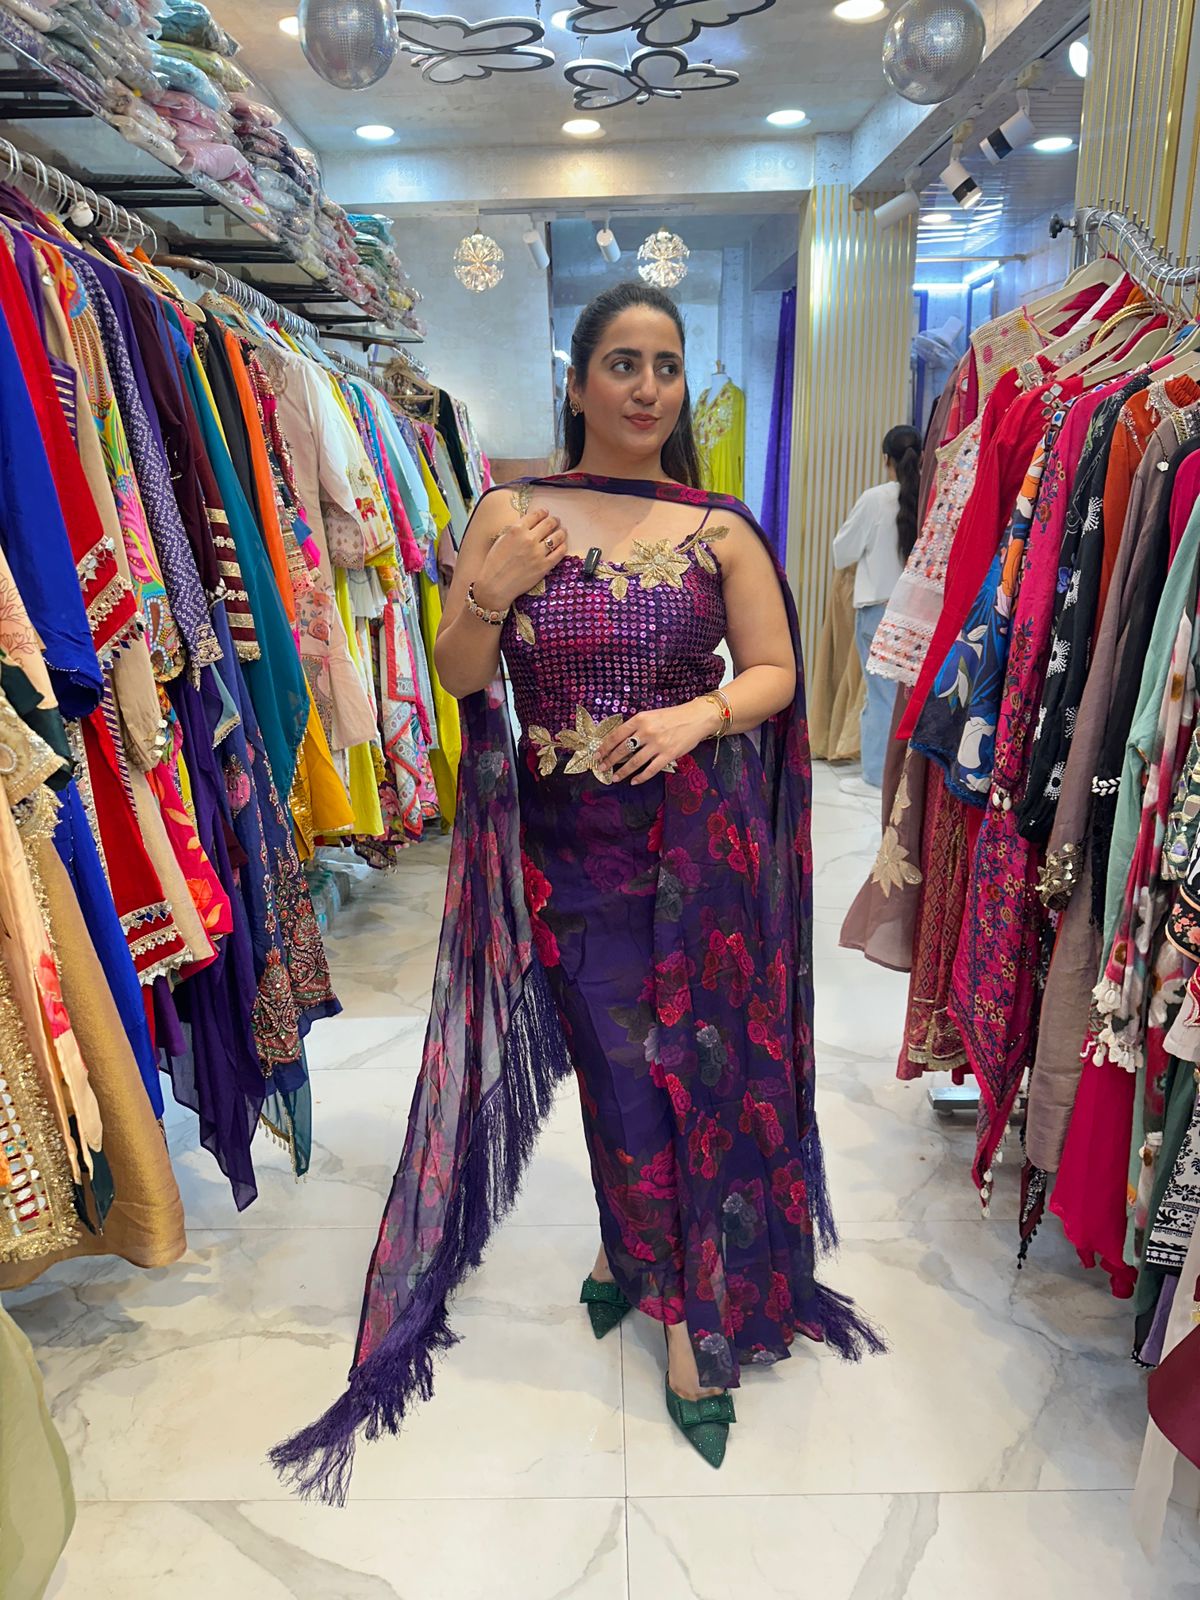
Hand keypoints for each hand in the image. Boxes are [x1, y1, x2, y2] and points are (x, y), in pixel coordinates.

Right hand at [474, 507, 568, 610]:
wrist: (495, 585)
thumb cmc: (495, 564)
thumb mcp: (501, 540)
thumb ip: (515, 531)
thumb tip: (528, 525)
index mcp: (517, 530)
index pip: (535, 515)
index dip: (543, 512)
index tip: (545, 513)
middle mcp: (529, 539)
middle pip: (549, 523)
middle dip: (554, 520)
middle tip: (556, 521)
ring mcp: (538, 552)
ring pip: (557, 536)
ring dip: (561, 532)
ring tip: (562, 531)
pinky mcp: (544, 565)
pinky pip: (560, 552)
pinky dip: (563, 546)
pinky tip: (562, 545)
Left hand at [598, 700, 718, 785]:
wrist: (697, 718)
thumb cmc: (673, 716)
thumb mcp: (651, 715)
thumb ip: (637, 726)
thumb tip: (620, 741)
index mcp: (640, 719)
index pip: (616, 735)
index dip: (604, 746)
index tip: (597, 754)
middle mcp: (647, 731)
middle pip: (622, 750)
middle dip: (609, 761)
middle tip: (601, 768)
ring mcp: (658, 744)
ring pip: (634, 762)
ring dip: (622, 772)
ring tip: (615, 778)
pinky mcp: (668, 755)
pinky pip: (651, 769)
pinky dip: (640, 777)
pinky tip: (634, 781)